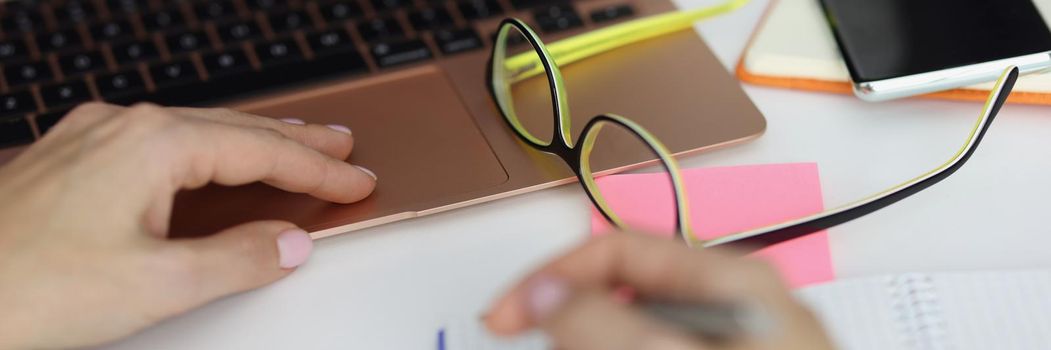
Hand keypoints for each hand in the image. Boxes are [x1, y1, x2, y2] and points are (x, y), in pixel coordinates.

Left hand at [0, 103, 375, 348]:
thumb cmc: (28, 290)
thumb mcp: (156, 285)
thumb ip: (236, 259)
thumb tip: (287, 244)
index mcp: (150, 144)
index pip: (259, 149)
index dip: (317, 167)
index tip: (356, 179)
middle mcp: (120, 127)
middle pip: (231, 128)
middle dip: (293, 140)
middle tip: (342, 147)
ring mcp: (90, 140)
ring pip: (193, 133)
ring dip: (249, 144)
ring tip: (295, 149)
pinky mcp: (69, 161)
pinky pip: (157, 146)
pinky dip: (203, 156)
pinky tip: (211, 165)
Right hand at [486, 233, 834, 349]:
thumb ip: (607, 326)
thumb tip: (543, 294)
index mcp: (730, 282)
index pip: (617, 251)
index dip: (551, 278)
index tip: (504, 321)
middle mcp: (730, 310)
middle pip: (620, 301)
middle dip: (581, 339)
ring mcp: (729, 349)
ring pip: (632, 342)